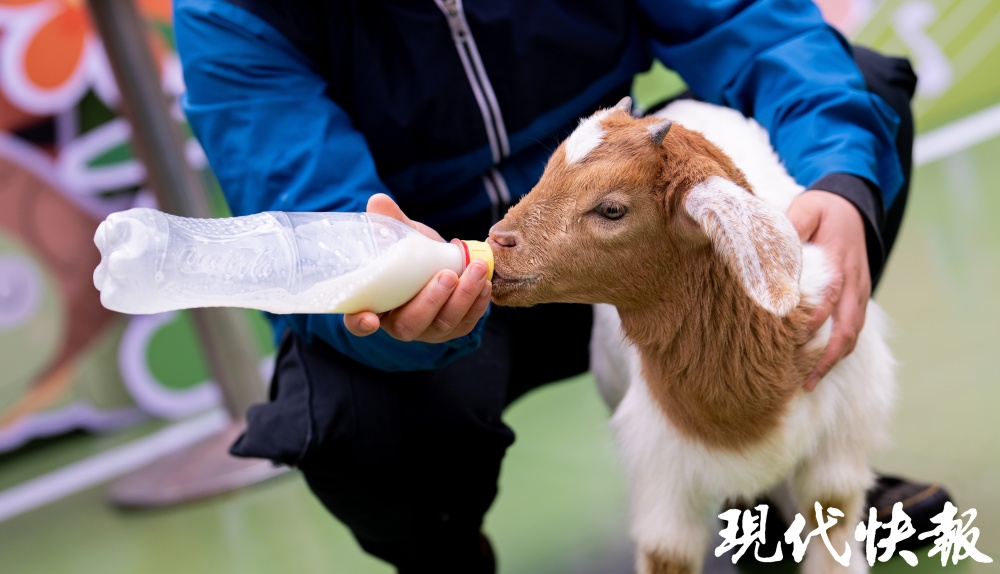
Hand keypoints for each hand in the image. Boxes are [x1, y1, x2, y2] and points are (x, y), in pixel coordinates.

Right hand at [342, 193, 491, 342]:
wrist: (441, 262)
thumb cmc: (411, 253)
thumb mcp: (400, 236)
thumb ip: (389, 221)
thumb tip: (378, 201)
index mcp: (373, 304)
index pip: (357, 322)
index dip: (360, 323)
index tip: (370, 319)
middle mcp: (397, 324)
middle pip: (408, 326)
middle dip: (431, 302)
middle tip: (447, 275)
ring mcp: (426, 330)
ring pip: (442, 324)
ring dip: (463, 298)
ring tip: (476, 268)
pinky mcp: (452, 330)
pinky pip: (466, 323)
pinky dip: (478, 304)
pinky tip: (485, 283)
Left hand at [786, 190, 870, 390]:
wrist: (854, 206)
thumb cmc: (823, 210)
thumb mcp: (806, 208)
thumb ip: (790, 226)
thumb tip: (768, 248)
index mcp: (840, 263)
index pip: (829, 298)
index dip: (813, 321)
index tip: (791, 341)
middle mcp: (854, 284)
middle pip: (847, 327)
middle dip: (827, 356)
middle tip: (802, 380)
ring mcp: (860, 294)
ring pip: (853, 335)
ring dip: (833, 361)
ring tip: (808, 384)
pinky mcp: (858, 300)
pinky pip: (853, 330)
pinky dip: (839, 351)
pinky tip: (818, 367)